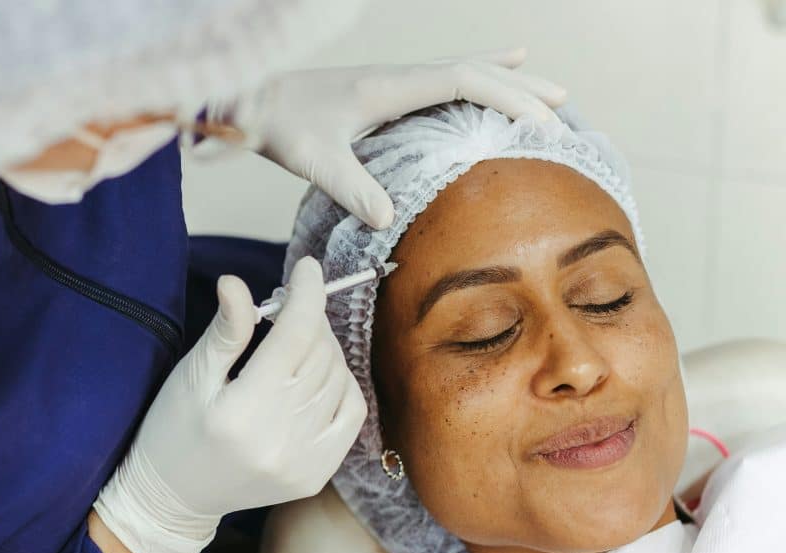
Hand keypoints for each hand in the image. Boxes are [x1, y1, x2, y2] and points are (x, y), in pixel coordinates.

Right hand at [93, 257, 366, 552]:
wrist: (173, 497)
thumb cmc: (174, 430)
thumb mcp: (192, 375)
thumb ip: (225, 330)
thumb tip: (237, 282)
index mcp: (244, 409)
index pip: (295, 335)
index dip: (307, 294)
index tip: (307, 267)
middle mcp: (280, 437)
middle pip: (320, 354)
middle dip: (311, 318)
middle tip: (290, 308)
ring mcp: (304, 461)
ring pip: (340, 380)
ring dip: (326, 350)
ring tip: (297, 344)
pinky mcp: (316, 475)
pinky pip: (351, 414)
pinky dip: (342, 385)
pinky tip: (317, 376)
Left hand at [217, 47, 565, 228]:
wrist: (251, 98)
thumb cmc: (281, 125)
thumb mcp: (315, 160)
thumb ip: (352, 187)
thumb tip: (389, 220)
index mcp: (388, 88)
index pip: (462, 81)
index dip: (506, 96)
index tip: (540, 122)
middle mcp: (398, 77)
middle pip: (474, 71)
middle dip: (521, 89)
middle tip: (565, 109)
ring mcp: (393, 80)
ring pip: (464, 70)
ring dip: (507, 79)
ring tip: (551, 91)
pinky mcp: (385, 89)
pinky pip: (443, 78)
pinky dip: (477, 74)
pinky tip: (495, 69)